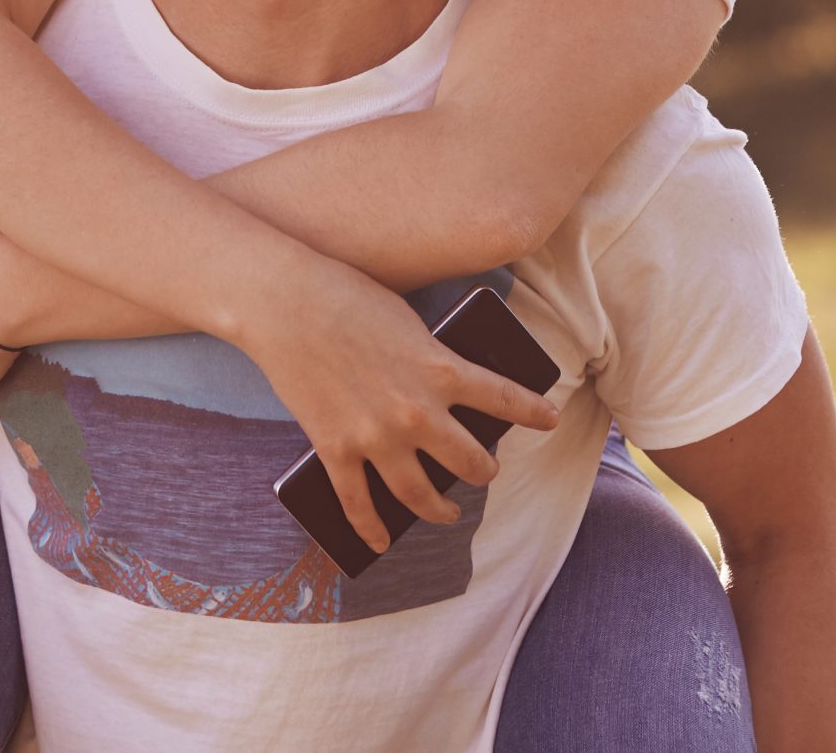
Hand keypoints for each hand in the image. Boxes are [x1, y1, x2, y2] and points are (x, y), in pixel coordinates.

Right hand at [241, 255, 560, 555]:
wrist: (286, 302)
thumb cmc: (346, 295)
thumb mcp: (407, 321)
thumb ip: (429, 356)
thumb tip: (441, 384)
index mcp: (442, 369)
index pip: (505, 399)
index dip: (533, 413)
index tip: (550, 420)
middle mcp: (417, 412)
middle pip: (469, 461)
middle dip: (484, 471)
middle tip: (485, 471)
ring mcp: (377, 437)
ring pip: (421, 494)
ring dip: (440, 509)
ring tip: (448, 511)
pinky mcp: (337, 449)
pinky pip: (359, 504)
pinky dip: (371, 528)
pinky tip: (380, 540)